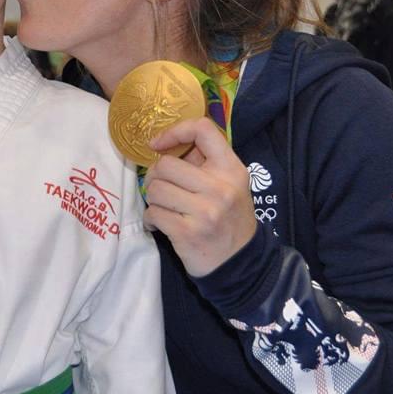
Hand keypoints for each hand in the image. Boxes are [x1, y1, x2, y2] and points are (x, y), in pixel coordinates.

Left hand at [142, 117, 255, 277]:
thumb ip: (204, 163)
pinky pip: (152, 213)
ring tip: (165, 207)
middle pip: (166, 164)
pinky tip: (161, 223)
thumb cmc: (229, 218)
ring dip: (153, 199)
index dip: (174, 131)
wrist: (241, 263)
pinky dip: (151, 218)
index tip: (158, 144)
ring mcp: (205, 211)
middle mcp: (220, 188)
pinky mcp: (187, 232)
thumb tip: (166, 144)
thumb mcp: (229, 185)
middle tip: (162, 188)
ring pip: (155, 189)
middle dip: (156, 176)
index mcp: (231, 169)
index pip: (203, 130)